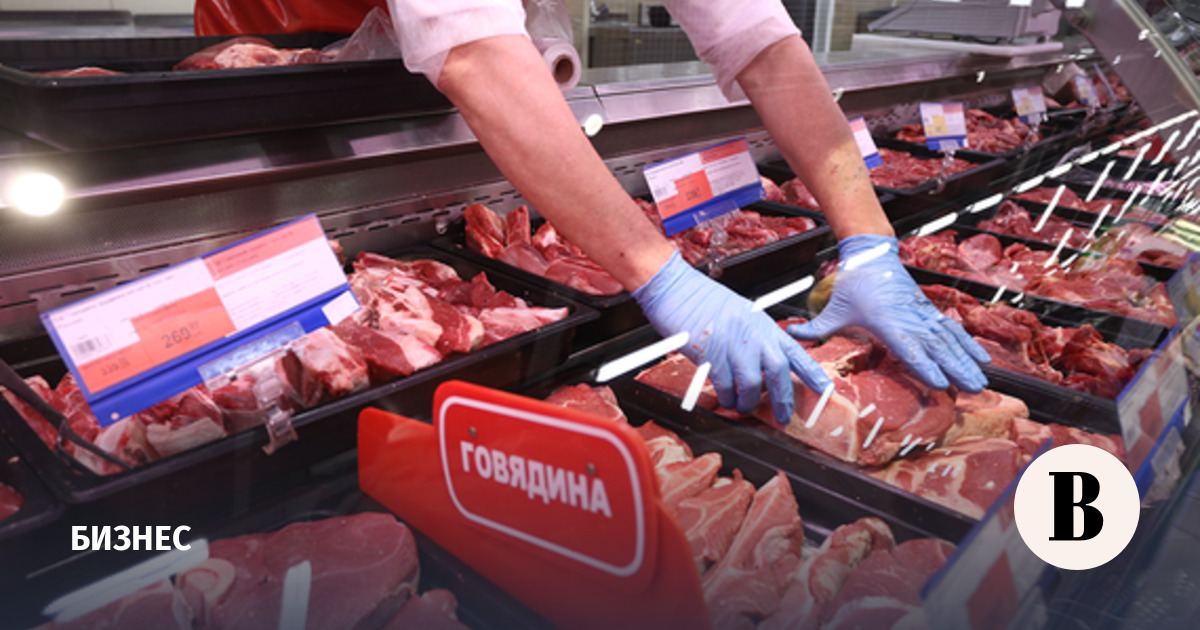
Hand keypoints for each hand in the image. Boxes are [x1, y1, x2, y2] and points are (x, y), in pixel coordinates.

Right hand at [633, 252, 831, 423]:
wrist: (675, 288)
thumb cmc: (702, 300)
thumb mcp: (740, 314)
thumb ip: (755, 337)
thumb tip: (763, 365)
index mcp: (762, 324)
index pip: (795, 352)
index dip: (812, 373)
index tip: (825, 390)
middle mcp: (752, 333)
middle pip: (778, 372)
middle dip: (783, 399)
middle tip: (783, 417)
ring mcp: (732, 343)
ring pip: (751, 384)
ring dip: (747, 402)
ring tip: (742, 406)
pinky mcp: (711, 353)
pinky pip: (724, 385)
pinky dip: (726, 397)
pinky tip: (724, 397)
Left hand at [788, 234, 990, 391]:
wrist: (873, 254)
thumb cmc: (854, 282)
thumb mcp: (834, 307)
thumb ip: (815, 327)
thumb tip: (791, 336)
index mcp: (886, 321)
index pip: (908, 346)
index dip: (923, 364)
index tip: (939, 382)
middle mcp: (909, 318)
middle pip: (936, 348)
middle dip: (955, 369)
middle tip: (972, 390)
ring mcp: (922, 314)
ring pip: (949, 341)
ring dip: (967, 361)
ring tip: (981, 382)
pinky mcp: (929, 312)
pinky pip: (953, 331)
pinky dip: (969, 345)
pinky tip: (983, 359)